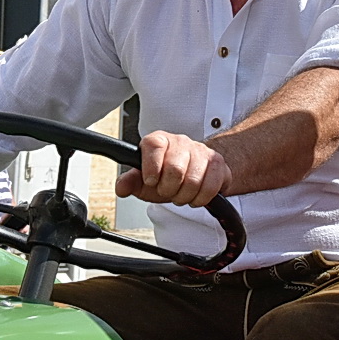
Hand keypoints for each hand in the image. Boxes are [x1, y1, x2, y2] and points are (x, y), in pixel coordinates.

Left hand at [114, 131, 231, 207]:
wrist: (193, 173)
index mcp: (159, 141)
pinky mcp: (217, 163)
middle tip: (167, 192)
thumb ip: (131, 182)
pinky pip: (211, 186)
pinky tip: (195, 196)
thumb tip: (121, 188)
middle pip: (175, 168)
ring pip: (193, 180)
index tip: (150, 181)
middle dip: (168, 189)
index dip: (151, 167)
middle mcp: (180, 141)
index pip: (154, 145)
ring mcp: (201, 150)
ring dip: (184, 196)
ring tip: (180, 194)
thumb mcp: (145, 181)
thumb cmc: (166, 175)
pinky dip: (200, 198)